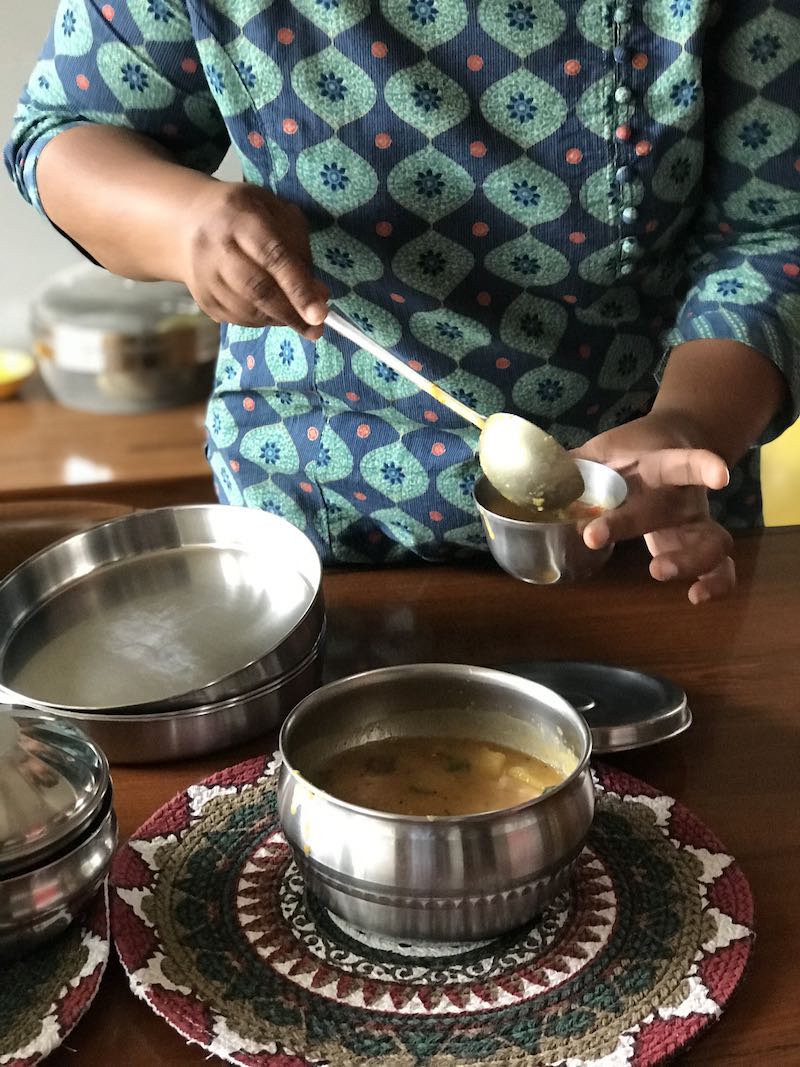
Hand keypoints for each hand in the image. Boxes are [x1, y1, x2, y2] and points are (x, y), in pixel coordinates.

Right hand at [177, 181, 328, 337]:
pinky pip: (237, 320)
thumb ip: (300, 249)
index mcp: (240, 218)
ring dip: (279, 320)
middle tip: (316, 329)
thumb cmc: (243, 214)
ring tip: (298, 318)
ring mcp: (205, 276)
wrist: (187, 221)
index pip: (274, 257)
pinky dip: (261, 322)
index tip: (320, 314)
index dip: (299, 288)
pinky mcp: (202, 298)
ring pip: (248, 311)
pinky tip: (273, 313)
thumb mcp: (276, 212)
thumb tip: (320, 295)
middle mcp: (217, 247)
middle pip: (258, 290)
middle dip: (292, 314)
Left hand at [574, 413, 734, 603]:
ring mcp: (696, 522)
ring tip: (658, 572)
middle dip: (632, 523)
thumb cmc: (633, 448)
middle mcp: (683, 494)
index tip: (719, 476)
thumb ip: (571, 466)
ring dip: (689, 561)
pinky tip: (696, 597)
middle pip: (674, 509)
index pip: (682, 463)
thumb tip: (531, 480)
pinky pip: (720, 567)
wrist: (677, 439)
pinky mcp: (698, 544)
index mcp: (662, 464)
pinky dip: (716, 584)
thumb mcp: (603, 449)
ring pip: (712, 543)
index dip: (701, 467)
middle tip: (594, 536)